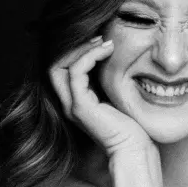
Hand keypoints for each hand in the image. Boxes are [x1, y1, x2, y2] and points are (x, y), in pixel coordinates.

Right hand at [48, 37, 152, 157]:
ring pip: (60, 66)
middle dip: (74, 47)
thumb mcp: (115, 96)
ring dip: (81, 48)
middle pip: (54, 65)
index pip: (61, 69)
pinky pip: (77, 72)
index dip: (76, 51)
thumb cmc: (131, 125)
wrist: (133, 148)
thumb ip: (106, 80)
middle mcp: (69, 104)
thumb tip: (111, 53)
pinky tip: (107, 51)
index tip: (100, 42)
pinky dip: (90, 56)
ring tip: (104, 42)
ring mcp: (72, 106)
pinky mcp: (81, 107)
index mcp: (75, 102)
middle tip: (99, 38)